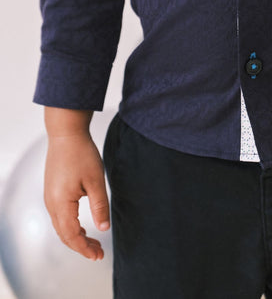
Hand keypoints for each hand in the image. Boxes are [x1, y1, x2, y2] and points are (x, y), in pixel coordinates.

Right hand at [44, 131, 109, 260]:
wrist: (66, 133)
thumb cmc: (81, 153)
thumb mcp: (96, 180)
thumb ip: (99, 206)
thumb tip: (104, 228)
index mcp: (61, 203)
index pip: (72, 235)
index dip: (85, 248)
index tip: (98, 255)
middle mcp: (51, 203)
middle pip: (64, 235)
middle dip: (81, 246)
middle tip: (98, 252)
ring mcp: (50, 197)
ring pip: (61, 226)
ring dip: (76, 237)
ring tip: (93, 242)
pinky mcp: (52, 191)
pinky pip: (59, 216)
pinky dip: (70, 226)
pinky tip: (83, 226)